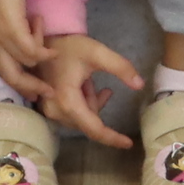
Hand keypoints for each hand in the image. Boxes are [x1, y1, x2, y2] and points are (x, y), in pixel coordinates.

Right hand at [28, 26, 144, 143]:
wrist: (43, 42)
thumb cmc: (70, 47)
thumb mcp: (97, 53)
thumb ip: (120, 67)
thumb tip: (140, 85)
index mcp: (67, 101)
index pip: (94, 128)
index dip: (112, 137)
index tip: (129, 143)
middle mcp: (56, 111)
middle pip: (88, 122)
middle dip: (97, 104)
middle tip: (95, 82)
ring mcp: (49, 111)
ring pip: (81, 117)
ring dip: (90, 101)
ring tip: (87, 80)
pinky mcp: (48, 108)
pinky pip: (73, 113)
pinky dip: (83, 102)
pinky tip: (85, 85)